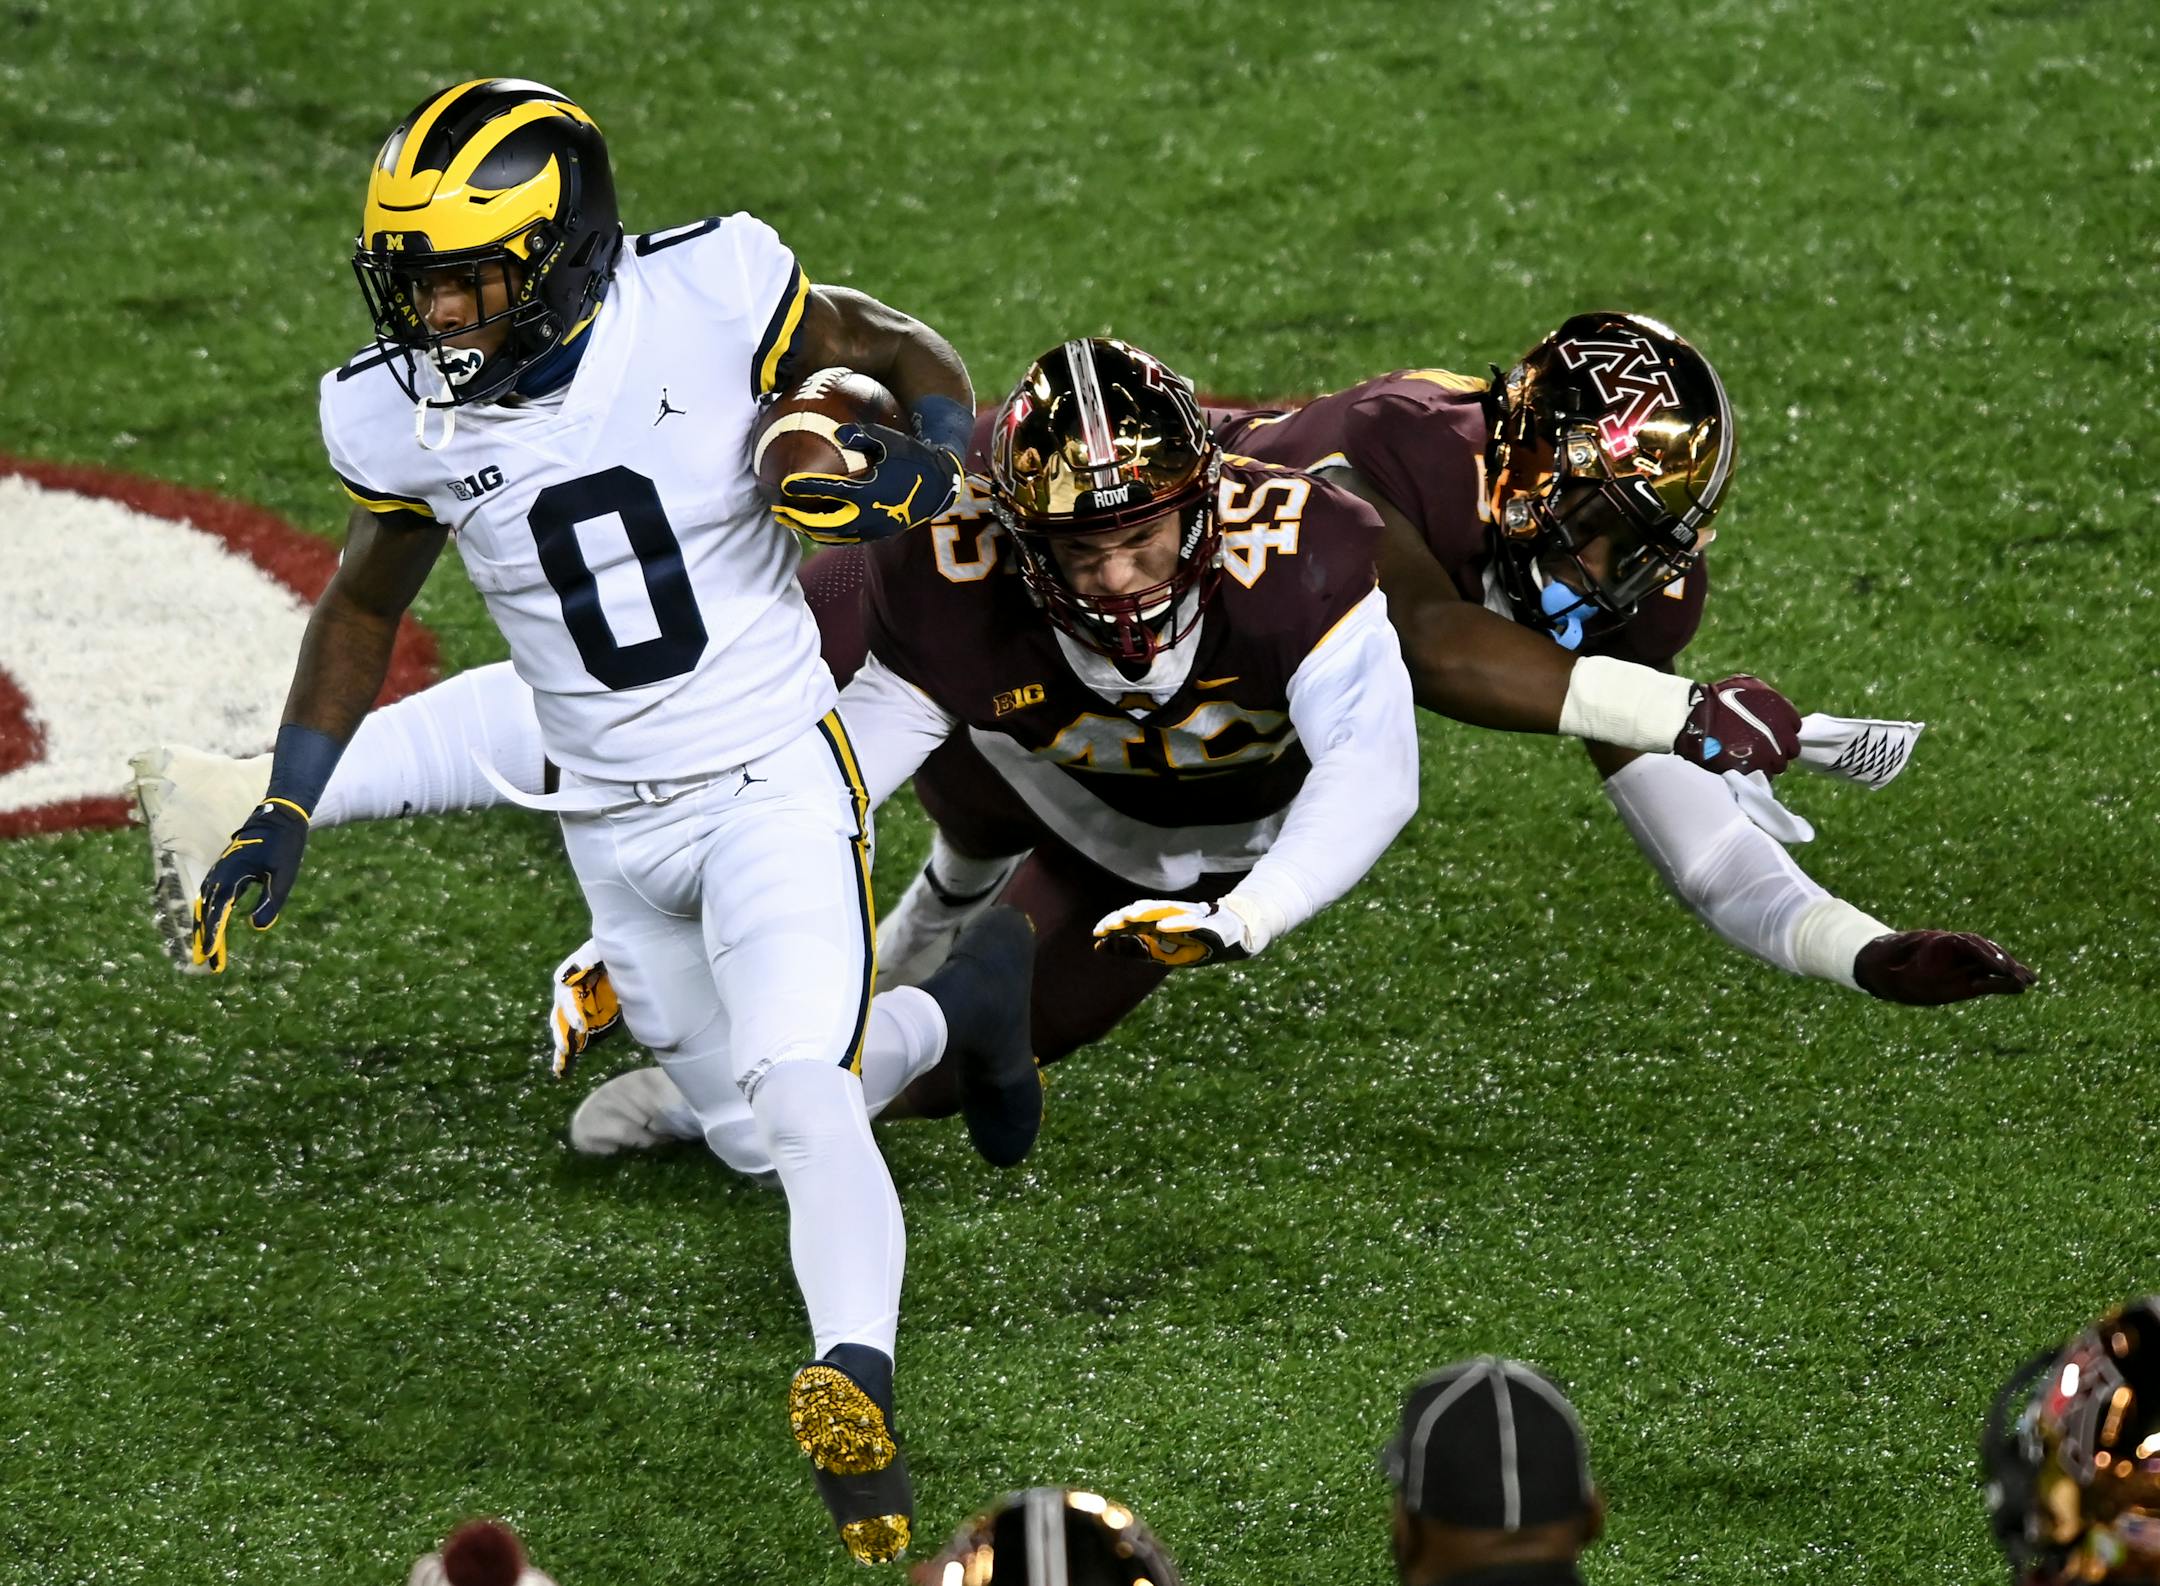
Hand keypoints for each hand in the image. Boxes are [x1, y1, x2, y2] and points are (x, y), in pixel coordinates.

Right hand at [191, 797, 310, 972]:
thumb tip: (256, 927)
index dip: (212, 936)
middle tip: (206, 964)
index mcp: (232, 875)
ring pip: (204, 904)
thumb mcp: (283, 876)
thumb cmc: (285, 846)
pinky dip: (208, 913)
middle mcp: (220, 873)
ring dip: (204, 927)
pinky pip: (210, 896)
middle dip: (205, 938)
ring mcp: (220, 871)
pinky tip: (211, 926)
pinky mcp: (224, 870)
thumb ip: (270, 901)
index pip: (216, 912)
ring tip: (206, 952)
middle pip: (205, 911)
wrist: (280, 817)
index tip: (210, 956)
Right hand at [549, 939, 621, 1078]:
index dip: (570, 1010)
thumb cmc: (611, 949)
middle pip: (560, 1013)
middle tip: (567, 1046)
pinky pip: (571, 1034)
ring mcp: (575, 1006)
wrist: (625, 957)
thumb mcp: (602, 947)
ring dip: (561, 1041)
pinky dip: (565, 1051)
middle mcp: (568, 991)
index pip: (565, 994)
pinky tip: (560, 1070)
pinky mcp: (584, 1017)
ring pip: (562, 1026)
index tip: (580, 1025)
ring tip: (562, 1058)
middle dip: (562, 1031)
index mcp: (569, 974)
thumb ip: (590, 955)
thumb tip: (576, 968)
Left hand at [772, 422, 960, 543]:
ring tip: (788, 522)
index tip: (786, 484)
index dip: (806, 488)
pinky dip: (826, 536)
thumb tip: (837, 431)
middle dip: (799, 518)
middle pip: (824, 522)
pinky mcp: (876, 534)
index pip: (830, 491)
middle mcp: (868, 514)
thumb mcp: (891, 441)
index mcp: (869, 490)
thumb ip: (863, 435)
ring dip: (808, 530)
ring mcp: (872, 528)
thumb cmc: (912, 458)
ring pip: (833, 536)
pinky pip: (845, 539)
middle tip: (778, 509)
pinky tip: (812, 528)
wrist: (938, 488)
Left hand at [1092, 896, 1267, 967]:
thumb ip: (1133, 948)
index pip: (1131, 918)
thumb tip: (1098, 948)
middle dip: (1125, 918)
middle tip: (1106, 926)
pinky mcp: (1207, 924)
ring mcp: (1189, 916)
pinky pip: (1190, 922)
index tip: (1096, 933)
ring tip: (1128, 917)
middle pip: (1143, 911)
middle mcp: (1171, 914)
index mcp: (1158, 920)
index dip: (1114, 924)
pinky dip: (1177, 923)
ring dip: (1145, 913)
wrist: (1236, 934)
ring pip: (1164, 911)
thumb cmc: (1195, 942)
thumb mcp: (1161, 950)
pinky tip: (1163, 926)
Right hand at [1674, 674, 1801, 777]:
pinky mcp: (1755, 768)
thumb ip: (1766, 698)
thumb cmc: (1718, 698)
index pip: (1794, 726)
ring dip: (1768, 762)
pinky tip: (1744, 765)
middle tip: (1762, 748)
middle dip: (1779, 749)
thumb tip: (1771, 710)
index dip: (1782, 731)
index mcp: (1783, 711)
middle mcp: (1782, 733)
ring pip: (1778, 765)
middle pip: (1790, 749)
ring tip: (1752, 759)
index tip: (1770, 732)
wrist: (1696, 717)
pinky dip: (1755, 772)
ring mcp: (1770, 753)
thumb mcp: (1748, 685)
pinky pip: (1763, 775)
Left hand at [1853, 930, 2036, 1004]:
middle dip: (2004, 963)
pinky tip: (2023, 986)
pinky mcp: (1966, 979)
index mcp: (1940, 942)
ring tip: (2029, 981)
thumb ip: (1896, 966)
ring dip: (2010, 972)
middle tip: (2021, 976)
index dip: (1985, 954)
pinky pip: (1988, 978)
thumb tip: (1886, 967)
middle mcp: (1955, 951)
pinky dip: (2005, 982)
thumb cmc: (1888, 963)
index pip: (1969, 944)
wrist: (1887, 967)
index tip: (2000, 965)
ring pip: (1991, 965)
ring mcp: (1962, 964)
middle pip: (1985, 953)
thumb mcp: (1891, 964)